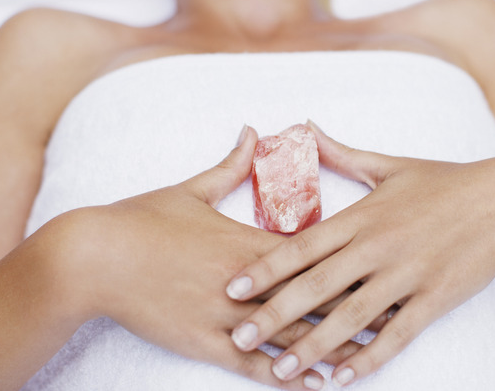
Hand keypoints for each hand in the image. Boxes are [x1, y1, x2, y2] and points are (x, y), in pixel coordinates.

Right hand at [56, 126, 359, 389]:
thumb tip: (253, 129)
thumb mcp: (190, 189)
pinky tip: (317, 385)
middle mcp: (246, 281)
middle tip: (401, 311)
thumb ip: (230, 164)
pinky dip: (290, 375)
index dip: (353, 261)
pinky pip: (255, 365)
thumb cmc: (142, 220)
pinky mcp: (204, 342)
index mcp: (247, 240)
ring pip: (292, 336)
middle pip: (313, 295)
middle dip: (358, 306)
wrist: (92, 257)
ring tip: (373, 357)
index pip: (313, 254)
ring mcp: (226, 315)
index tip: (387, 261)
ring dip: (334, 348)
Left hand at [225, 121, 494, 385]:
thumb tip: (306, 128)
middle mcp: (378, 247)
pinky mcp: (435, 298)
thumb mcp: (390, 165)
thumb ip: (342, 154)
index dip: (265, 268)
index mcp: (363, 216)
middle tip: (237, 336)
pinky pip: (396, 334)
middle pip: (317, 285)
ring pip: (351, 317)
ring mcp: (407, 274)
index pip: (303, 246)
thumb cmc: (444, 182)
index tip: (232, 287)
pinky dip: (369, 357)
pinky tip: (343, 377)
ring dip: (313, 345)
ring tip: (280, 368)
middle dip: (273, 314)